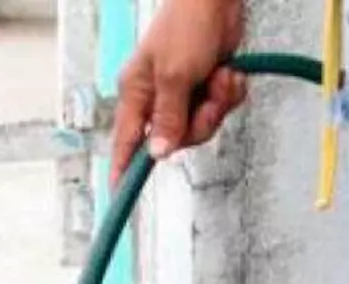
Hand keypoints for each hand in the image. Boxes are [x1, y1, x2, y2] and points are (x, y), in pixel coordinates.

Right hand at [110, 0, 246, 185]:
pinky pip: (219, 110)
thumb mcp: (174, 75)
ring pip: (201, 127)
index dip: (123, 170)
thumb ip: (168, 118)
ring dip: (218, 106)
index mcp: (137, 94)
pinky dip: (229, 94)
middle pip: (175, 141)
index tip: (119, 195)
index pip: (126, 142)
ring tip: (219, 79)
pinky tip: (227, 74)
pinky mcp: (206, 87)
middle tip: (206, 102)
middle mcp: (158, 98)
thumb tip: (159, 153)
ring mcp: (183, 94)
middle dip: (198, 124)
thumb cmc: (186, 22)